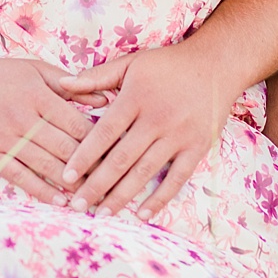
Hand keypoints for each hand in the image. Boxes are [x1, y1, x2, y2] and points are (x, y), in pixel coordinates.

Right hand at [0, 53, 103, 203]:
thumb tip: (105, 101)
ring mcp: (4, 138)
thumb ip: (69, 85)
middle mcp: (22, 117)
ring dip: (71, 183)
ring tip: (92, 196)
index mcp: (36, 94)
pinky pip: (19, 176)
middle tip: (112, 182)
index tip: (117, 155)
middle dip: (91, 167)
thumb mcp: (34, 69)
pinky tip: (59, 200)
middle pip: (65, 147)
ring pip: (46, 165)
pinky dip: (41, 190)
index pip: (76, 123)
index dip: (100, 142)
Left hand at [55, 40, 235, 218]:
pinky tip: (142, 214)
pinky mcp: (198, 147)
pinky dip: (160, 198)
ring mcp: (179, 135)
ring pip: (145, 172)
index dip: (84, 156)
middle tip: (77, 204)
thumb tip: (62, 84)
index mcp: (135, 98)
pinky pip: (177, 178)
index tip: (65, 176)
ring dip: (122, 196)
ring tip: (102, 213)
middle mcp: (156, 119)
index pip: (104, 133)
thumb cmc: (166, 64)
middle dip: (96, 184)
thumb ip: (96, 76)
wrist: (215, 65)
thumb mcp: (130, 63)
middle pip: (121, 158)